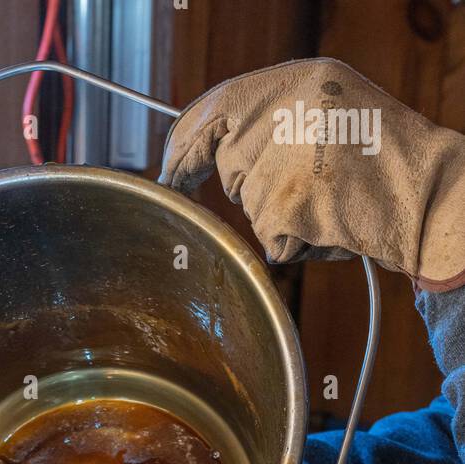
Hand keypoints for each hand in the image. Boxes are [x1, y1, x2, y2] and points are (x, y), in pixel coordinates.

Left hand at [160, 58, 464, 290]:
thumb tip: (214, 152)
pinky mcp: (287, 205)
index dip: (185, 146)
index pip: (215, 109)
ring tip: (332, 203)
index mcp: (296, 81)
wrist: (429, 196)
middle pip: (232, 168)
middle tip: (315, 185)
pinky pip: (271, 241)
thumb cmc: (384, 163)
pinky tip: (332, 226)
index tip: (171, 173)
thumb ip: (272, 124)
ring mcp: (284, 160)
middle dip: (259, 189)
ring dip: (284, 218)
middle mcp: (285, 113)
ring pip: (252, 209)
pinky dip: (297, 244)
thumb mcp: (328, 114)